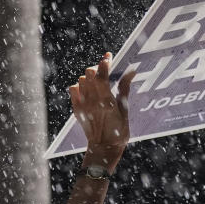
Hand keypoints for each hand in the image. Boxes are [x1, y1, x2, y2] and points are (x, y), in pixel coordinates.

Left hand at [69, 52, 135, 171]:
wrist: (103, 148)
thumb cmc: (119, 131)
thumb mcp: (125, 110)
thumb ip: (125, 89)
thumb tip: (131, 72)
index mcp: (107, 102)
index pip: (102, 75)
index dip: (105, 63)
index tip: (108, 56)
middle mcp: (92, 101)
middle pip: (89, 74)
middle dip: (97, 68)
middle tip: (104, 71)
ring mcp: (82, 105)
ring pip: (81, 80)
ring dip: (88, 77)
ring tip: (97, 82)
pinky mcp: (76, 109)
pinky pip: (73, 89)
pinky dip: (79, 86)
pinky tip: (87, 90)